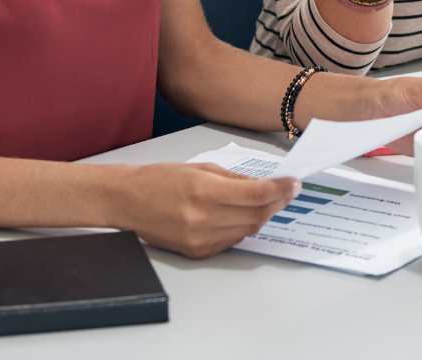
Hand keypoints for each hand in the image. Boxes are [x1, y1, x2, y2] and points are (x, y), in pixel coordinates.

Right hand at [116, 163, 299, 258]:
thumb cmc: (160, 179)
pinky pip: (231, 241)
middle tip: (286, 193)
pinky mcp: (197, 252)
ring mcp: (200, 239)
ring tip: (265, 202)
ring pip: (247, 230)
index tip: (294, 184)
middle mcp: (203, 218)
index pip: (255, 194)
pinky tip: (240, 216)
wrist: (127, 202)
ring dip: (261, 216)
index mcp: (204, 191)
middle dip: (276, 203)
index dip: (279, 189)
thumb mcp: (200, 169)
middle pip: (256, 215)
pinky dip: (242, 228)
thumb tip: (263, 186)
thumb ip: (234, 179)